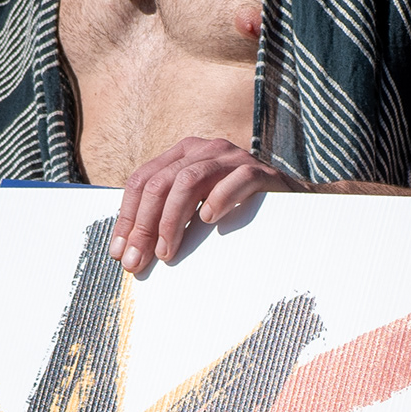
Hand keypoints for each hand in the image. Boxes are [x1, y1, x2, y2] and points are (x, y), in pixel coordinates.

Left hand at [110, 137, 286, 270]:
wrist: (290, 205)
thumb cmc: (237, 212)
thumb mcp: (196, 209)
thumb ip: (167, 219)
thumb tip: (130, 254)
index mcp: (183, 155)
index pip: (142, 180)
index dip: (127, 217)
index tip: (120, 253)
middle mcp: (205, 150)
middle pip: (161, 183)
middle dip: (144, 225)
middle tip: (138, 261)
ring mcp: (232, 158)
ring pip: (190, 181)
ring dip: (172, 220)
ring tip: (168, 252)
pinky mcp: (259, 172)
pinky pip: (235, 181)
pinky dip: (219, 200)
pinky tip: (209, 221)